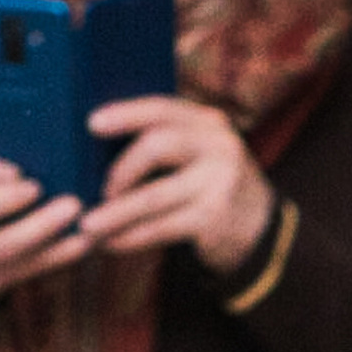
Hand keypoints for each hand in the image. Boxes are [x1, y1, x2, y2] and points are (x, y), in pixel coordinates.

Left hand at [79, 95, 270, 268]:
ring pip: (154, 195)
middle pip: (157, 146)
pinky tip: (113, 243)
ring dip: (116, 213)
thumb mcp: (200, 153)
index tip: (91, 124)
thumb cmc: (212, 188)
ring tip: (89, 226)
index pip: (161, 109)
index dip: (125, 113)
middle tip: (98, 191)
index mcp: (208, 122)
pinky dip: (132, 237)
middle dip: (120, 170)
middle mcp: (218, 146)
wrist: (262, 231)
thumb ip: (166, 140)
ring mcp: (219, 183)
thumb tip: (98, 145)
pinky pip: (162, 227)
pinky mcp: (214, 219)